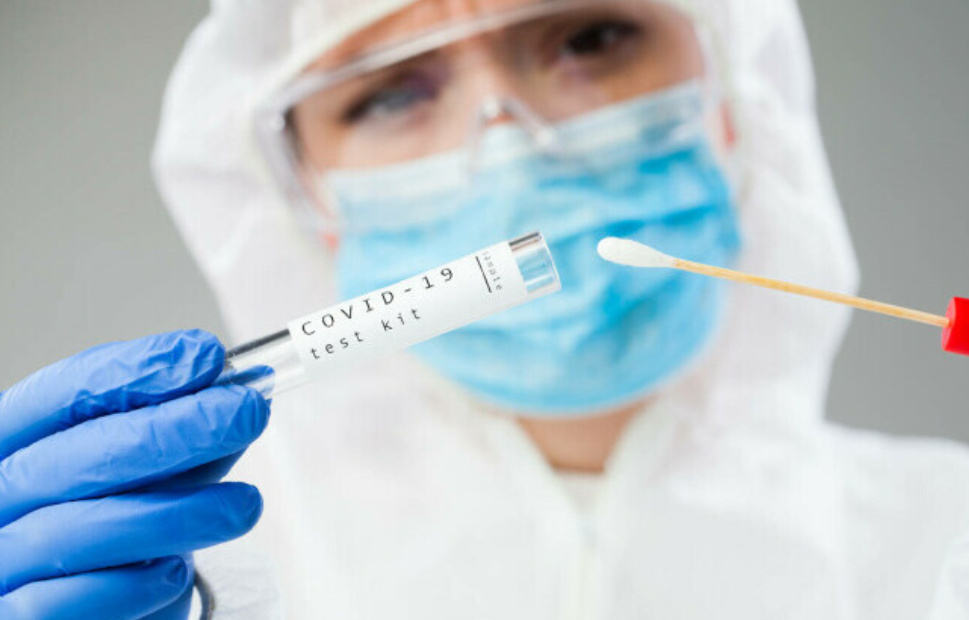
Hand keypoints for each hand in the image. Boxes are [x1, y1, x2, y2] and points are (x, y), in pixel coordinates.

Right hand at [0, 330, 268, 618]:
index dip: (134, 371)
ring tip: (245, 504)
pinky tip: (177, 570)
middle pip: (73, 456)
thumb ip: (179, 442)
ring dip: (176, 513)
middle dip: (172, 431)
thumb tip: (233, 397)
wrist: (89, 611)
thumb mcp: (141, 475)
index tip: (205, 356)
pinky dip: (135, 583)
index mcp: (13, 443)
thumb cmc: (112, 530)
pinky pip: (71, 602)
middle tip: (247, 413)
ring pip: (77, 531)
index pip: (61, 394)